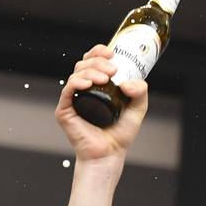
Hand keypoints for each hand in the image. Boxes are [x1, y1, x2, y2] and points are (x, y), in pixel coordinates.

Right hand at [56, 45, 148, 163]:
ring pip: (76, 73)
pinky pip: (68, 90)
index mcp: (97, 85)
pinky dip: (77, 82)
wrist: (110, 153)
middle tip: (112, 70)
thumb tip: (128, 82)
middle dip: (98, 61)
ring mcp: (73, 98)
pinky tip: (88, 83)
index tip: (112, 53)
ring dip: (91, 70)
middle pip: (84, 64)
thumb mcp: (138, 108)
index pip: (92, 61)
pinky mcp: (65, 109)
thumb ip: (140, 92)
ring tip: (105, 78)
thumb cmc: (120, 132)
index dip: (99, 52)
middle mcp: (83, 89)